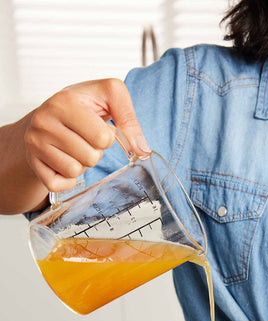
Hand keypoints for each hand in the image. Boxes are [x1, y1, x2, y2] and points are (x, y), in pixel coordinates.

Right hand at [24, 78, 149, 192]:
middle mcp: (44, 121)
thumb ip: (129, 119)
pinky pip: (59, 184)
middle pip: (90, 157)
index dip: (107, 137)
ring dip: (82, 163)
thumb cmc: (83, 105)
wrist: (49, 113)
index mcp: (65, 102)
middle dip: (95, 151)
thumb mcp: (109, 96)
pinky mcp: (32, 162)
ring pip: (75, 171)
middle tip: (84, 138)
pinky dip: (68, 179)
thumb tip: (142, 150)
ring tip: (75, 147)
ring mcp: (34, 142)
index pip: (103, 138)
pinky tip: (65, 160)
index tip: (96, 127)